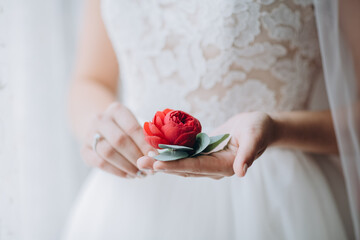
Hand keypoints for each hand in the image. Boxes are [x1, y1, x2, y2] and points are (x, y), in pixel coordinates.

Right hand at [81, 102, 156, 177]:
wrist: (99, 127)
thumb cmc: (124, 128)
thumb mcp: (134, 125)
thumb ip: (145, 137)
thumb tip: (157, 156)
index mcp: (116, 110)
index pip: (132, 128)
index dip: (144, 144)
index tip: (156, 156)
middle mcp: (100, 119)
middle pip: (120, 140)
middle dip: (137, 157)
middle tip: (149, 168)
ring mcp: (89, 135)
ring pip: (108, 153)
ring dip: (128, 166)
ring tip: (141, 173)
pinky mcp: (84, 151)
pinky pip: (100, 163)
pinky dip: (117, 171)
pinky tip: (129, 174)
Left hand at [137, 112, 275, 177]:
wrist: (259, 127)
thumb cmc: (259, 128)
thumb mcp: (256, 136)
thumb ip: (248, 154)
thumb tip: (241, 172)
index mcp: (226, 166)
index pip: (197, 167)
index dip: (177, 166)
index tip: (158, 165)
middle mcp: (214, 167)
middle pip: (184, 168)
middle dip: (162, 166)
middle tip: (140, 162)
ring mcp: (208, 161)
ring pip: (181, 163)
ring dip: (162, 160)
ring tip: (142, 156)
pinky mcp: (204, 153)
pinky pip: (185, 154)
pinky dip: (170, 152)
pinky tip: (155, 147)